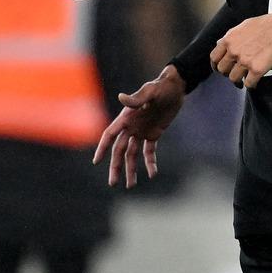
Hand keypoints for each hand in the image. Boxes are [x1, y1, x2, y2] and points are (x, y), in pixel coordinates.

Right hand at [93, 65, 185, 187]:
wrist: (175, 88)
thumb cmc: (161, 87)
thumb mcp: (150, 91)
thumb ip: (137, 98)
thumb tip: (121, 97)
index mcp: (126, 117)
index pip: (110, 135)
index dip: (102, 148)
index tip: (96, 161)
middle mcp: (131, 127)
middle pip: (119, 151)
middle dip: (115, 167)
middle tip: (112, 183)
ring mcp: (141, 131)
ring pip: (132, 154)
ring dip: (131, 169)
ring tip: (131, 185)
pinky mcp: (153, 134)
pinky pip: (149, 152)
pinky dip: (150, 163)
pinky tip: (152, 174)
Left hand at [211, 12, 271, 87]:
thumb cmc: (266, 25)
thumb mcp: (243, 26)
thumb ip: (231, 37)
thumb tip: (221, 44)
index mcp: (229, 40)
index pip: (214, 57)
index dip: (216, 65)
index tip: (219, 68)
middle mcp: (234, 51)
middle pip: (222, 70)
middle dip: (228, 72)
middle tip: (234, 73)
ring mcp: (245, 61)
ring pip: (234, 79)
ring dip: (239, 80)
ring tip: (245, 78)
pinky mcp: (257, 70)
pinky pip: (248, 84)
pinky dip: (251, 84)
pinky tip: (255, 81)